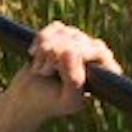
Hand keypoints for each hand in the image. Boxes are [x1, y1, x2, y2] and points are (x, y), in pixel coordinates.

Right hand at [0, 23, 116, 126]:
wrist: (27, 98)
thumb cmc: (52, 103)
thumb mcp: (67, 100)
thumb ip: (74, 80)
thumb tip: (70, 51)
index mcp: (104, 73)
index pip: (101, 54)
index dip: (81, 55)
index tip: (57, 66)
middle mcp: (95, 55)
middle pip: (79, 41)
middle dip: (55, 54)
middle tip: (45, 71)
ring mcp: (80, 42)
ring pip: (65, 33)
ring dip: (45, 49)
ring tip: (41, 68)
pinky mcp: (64, 34)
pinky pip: (55, 28)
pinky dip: (40, 39)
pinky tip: (34, 53)